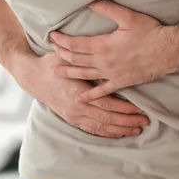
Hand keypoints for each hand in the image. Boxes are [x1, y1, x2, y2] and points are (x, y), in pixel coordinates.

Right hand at [15, 52, 149, 137]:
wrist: (33, 78)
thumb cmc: (51, 63)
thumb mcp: (67, 57)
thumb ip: (83, 55)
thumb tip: (102, 45)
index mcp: (77, 91)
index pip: (106, 104)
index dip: (124, 108)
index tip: (140, 108)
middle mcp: (76, 107)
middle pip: (107, 118)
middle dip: (128, 121)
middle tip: (145, 120)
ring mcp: (73, 115)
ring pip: (101, 127)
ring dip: (120, 129)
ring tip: (137, 128)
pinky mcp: (71, 119)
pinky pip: (92, 130)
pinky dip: (107, 132)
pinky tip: (119, 133)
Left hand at [49, 0, 176, 102]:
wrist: (168, 51)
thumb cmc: (150, 31)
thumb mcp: (127, 16)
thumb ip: (106, 8)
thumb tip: (89, 1)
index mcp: (102, 45)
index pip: (74, 44)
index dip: (61, 40)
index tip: (52, 36)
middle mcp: (103, 62)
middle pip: (76, 59)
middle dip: (62, 53)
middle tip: (52, 49)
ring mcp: (111, 74)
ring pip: (84, 74)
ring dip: (69, 72)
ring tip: (56, 71)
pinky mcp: (120, 82)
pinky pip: (102, 91)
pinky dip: (89, 95)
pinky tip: (78, 98)